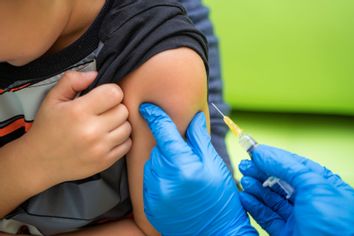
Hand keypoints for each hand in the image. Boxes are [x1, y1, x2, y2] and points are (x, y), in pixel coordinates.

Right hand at [23, 71, 131, 187]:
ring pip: (128, 127)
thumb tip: (95, 74)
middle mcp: (92, 131)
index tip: (103, 97)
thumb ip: (72, 81)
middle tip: (103, 112)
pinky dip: (121, 139)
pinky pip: (127, 144)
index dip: (110, 92)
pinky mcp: (105, 161)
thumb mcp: (52, 99)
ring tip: (105, 125)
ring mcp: (100, 148)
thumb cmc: (47, 128)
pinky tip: (108, 137)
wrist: (39, 161)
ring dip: (119, 124)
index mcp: (79, 112)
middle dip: (115, 108)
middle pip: (123, 110)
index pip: (114, 93)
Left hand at [140, 103, 256, 235]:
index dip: (155, 116)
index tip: (147, 107)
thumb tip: (193, 117)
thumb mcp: (214, 165)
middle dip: (168, 147)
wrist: (215, 233)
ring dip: (163, 163)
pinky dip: (159, 178)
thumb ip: (199, 139)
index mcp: (182, 165)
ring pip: (152, 164)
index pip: (162, 132)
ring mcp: (154, 193)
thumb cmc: (219, 198)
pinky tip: (174, 186)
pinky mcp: (150, 205)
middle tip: (185, 157)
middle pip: (158, 149)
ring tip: (182, 175)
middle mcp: (163, 178)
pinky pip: (149, 181)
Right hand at [238, 145, 353, 235]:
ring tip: (244, 180)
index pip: (294, 165)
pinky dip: (255, 207)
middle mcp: (311, 201)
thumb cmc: (338, 224)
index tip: (253, 150)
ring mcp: (299, 219)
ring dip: (256, 188)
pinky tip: (245, 198)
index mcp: (323, 185)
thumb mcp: (313, 185)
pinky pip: (267, 218)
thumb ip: (286, 166)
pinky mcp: (288, 234)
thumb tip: (263, 152)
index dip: (273, 157)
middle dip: (261, 172)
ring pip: (272, 200)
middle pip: (281, 181)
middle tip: (244, 165)